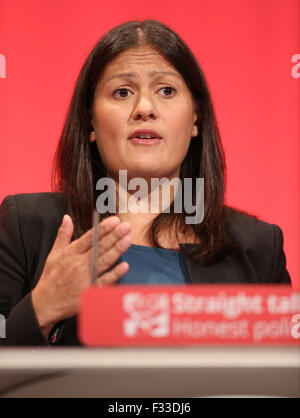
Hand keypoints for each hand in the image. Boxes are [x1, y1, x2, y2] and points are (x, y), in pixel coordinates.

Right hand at [31, 214, 130, 332]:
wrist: (46, 303)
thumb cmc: (51, 277)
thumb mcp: (54, 254)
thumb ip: (63, 235)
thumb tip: (66, 218)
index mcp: (71, 253)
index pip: (90, 237)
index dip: (103, 228)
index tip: (115, 220)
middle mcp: (79, 264)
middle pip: (99, 247)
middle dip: (114, 236)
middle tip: (126, 226)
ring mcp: (85, 278)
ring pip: (104, 261)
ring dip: (116, 250)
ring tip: (127, 239)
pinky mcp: (90, 291)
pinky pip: (104, 281)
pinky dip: (114, 274)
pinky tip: (124, 266)